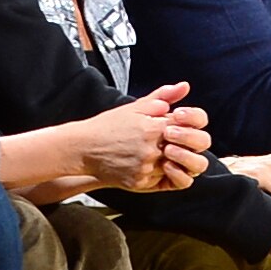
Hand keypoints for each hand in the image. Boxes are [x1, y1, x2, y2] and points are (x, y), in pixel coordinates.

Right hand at [68, 80, 212, 190]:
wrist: (83, 148)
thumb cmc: (110, 125)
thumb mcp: (135, 107)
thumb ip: (163, 96)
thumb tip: (185, 86)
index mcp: (153, 128)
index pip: (187, 128)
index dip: (184, 127)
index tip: (174, 126)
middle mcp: (151, 149)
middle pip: (184, 150)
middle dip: (182, 145)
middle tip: (169, 142)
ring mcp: (145, 168)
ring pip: (175, 166)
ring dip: (171, 160)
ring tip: (158, 153)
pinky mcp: (139, 182)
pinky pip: (161, 180)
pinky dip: (159, 173)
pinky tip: (148, 163)